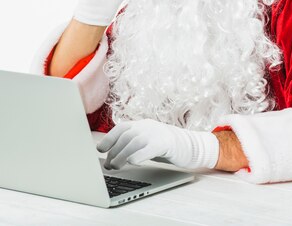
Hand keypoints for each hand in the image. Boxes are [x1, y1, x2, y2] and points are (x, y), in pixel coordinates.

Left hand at [96, 119, 219, 170]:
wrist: (191, 146)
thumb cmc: (166, 147)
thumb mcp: (148, 142)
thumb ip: (133, 144)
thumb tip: (112, 156)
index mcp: (142, 124)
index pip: (122, 128)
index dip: (110, 137)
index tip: (100, 149)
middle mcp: (148, 126)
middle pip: (126, 136)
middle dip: (114, 150)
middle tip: (108, 164)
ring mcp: (157, 133)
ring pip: (134, 142)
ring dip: (122, 155)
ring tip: (115, 166)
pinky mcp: (166, 143)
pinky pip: (149, 147)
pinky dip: (139, 154)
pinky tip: (132, 162)